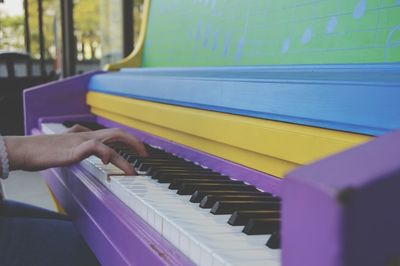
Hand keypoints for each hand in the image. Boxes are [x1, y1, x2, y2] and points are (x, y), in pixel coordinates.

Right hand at [4, 128, 147, 174]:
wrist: (26, 150)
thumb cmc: (46, 150)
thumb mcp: (68, 147)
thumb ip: (82, 146)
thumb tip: (91, 147)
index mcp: (88, 136)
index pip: (114, 134)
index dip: (130, 140)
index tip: (141, 151)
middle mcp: (88, 135)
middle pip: (118, 133)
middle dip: (135, 143)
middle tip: (146, 155)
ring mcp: (81, 141)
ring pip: (110, 141)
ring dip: (124, 158)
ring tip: (132, 171)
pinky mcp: (73, 150)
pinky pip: (93, 146)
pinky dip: (103, 152)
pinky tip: (106, 161)